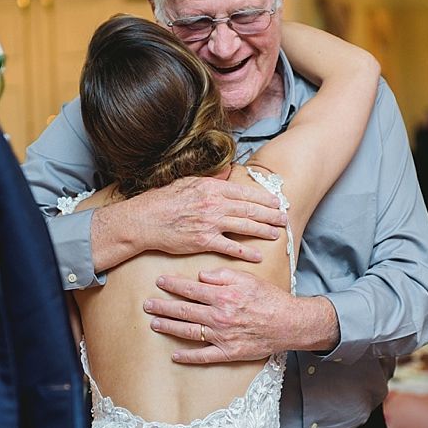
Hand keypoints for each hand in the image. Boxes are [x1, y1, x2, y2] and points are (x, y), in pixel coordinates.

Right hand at [129, 176, 286, 261]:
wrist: (144, 220)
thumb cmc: (163, 200)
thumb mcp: (187, 182)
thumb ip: (210, 179)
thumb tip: (227, 173)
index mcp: (211, 187)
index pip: (245, 192)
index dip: (264, 197)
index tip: (276, 201)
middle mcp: (214, 204)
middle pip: (250, 208)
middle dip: (270, 214)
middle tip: (284, 218)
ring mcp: (210, 223)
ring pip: (245, 226)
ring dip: (264, 230)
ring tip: (277, 233)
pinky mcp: (204, 241)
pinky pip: (231, 247)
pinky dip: (246, 251)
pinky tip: (258, 255)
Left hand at [144, 268, 311, 363]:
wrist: (289, 323)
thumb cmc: (269, 298)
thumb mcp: (248, 278)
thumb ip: (223, 274)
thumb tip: (201, 275)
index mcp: (223, 296)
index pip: (191, 289)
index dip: (173, 285)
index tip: (160, 281)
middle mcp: (218, 316)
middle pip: (184, 310)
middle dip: (163, 306)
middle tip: (147, 304)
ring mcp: (222, 336)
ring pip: (189, 331)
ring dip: (169, 327)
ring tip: (154, 323)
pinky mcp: (228, 352)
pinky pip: (203, 356)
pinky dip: (188, 357)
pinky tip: (175, 355)